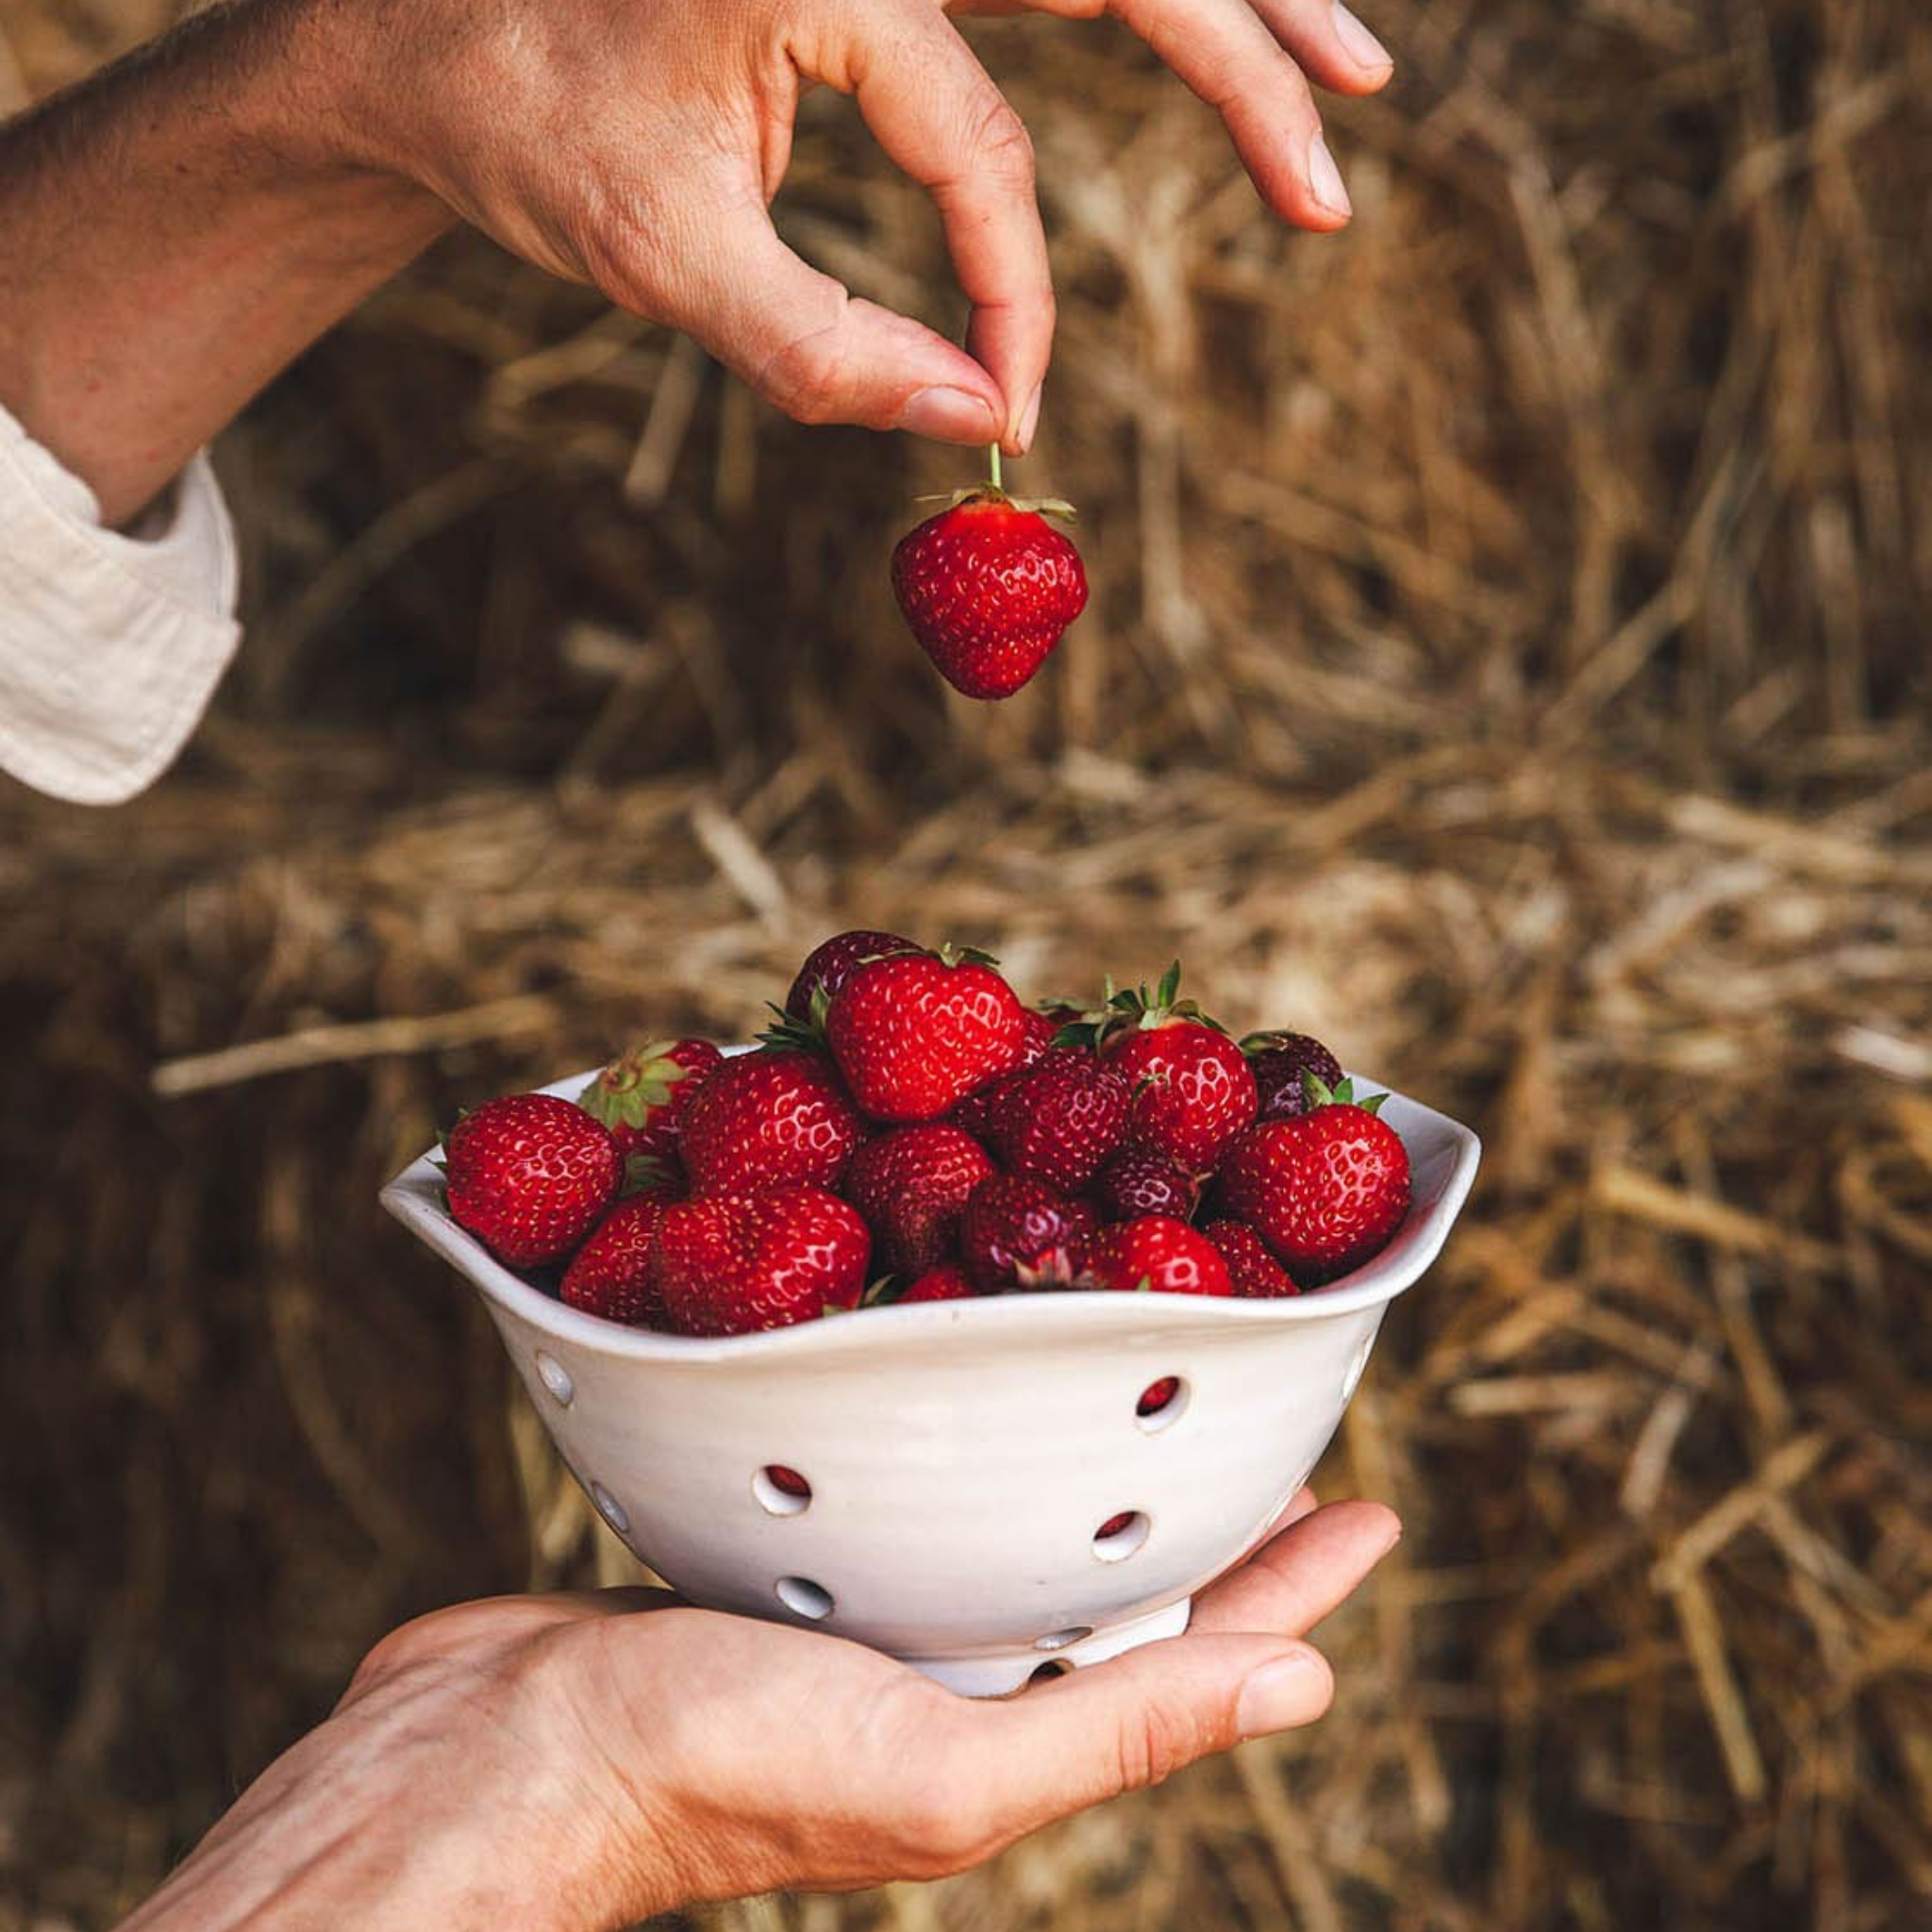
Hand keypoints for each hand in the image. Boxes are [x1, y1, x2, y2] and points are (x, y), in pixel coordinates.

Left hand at [0, 0, 1393, 519]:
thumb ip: (826, 355)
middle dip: (1240, 71)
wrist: (427, 32)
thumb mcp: (661, 263)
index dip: (1013, 298)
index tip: (1015, 411)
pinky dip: (1141, 5)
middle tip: (1329, 193)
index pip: (979, 152)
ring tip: (1350, 80)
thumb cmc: (531, 134)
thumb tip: (979, 430)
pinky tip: (1225, 28)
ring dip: (1232, 6)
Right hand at [119, 1491, 1397, 1930]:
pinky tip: (957, 1379)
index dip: (1292, 1576)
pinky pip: (898, 1480)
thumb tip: (1311, 1689)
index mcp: (1012, 1723)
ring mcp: (863, 1606)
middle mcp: (954, 1664)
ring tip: (1133, 1372)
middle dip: (1195, 1501)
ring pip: (1007, 1515)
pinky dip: (951, 1431)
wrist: (493, 1758)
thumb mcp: (940, 1765)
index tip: (1367, 1493)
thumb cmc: (714, 1768)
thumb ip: (1118, 1724)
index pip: (1198, 1646)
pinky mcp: (777, 1548)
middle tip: (1262, 1402)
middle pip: (1114, 1573)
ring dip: (1077, 1453)